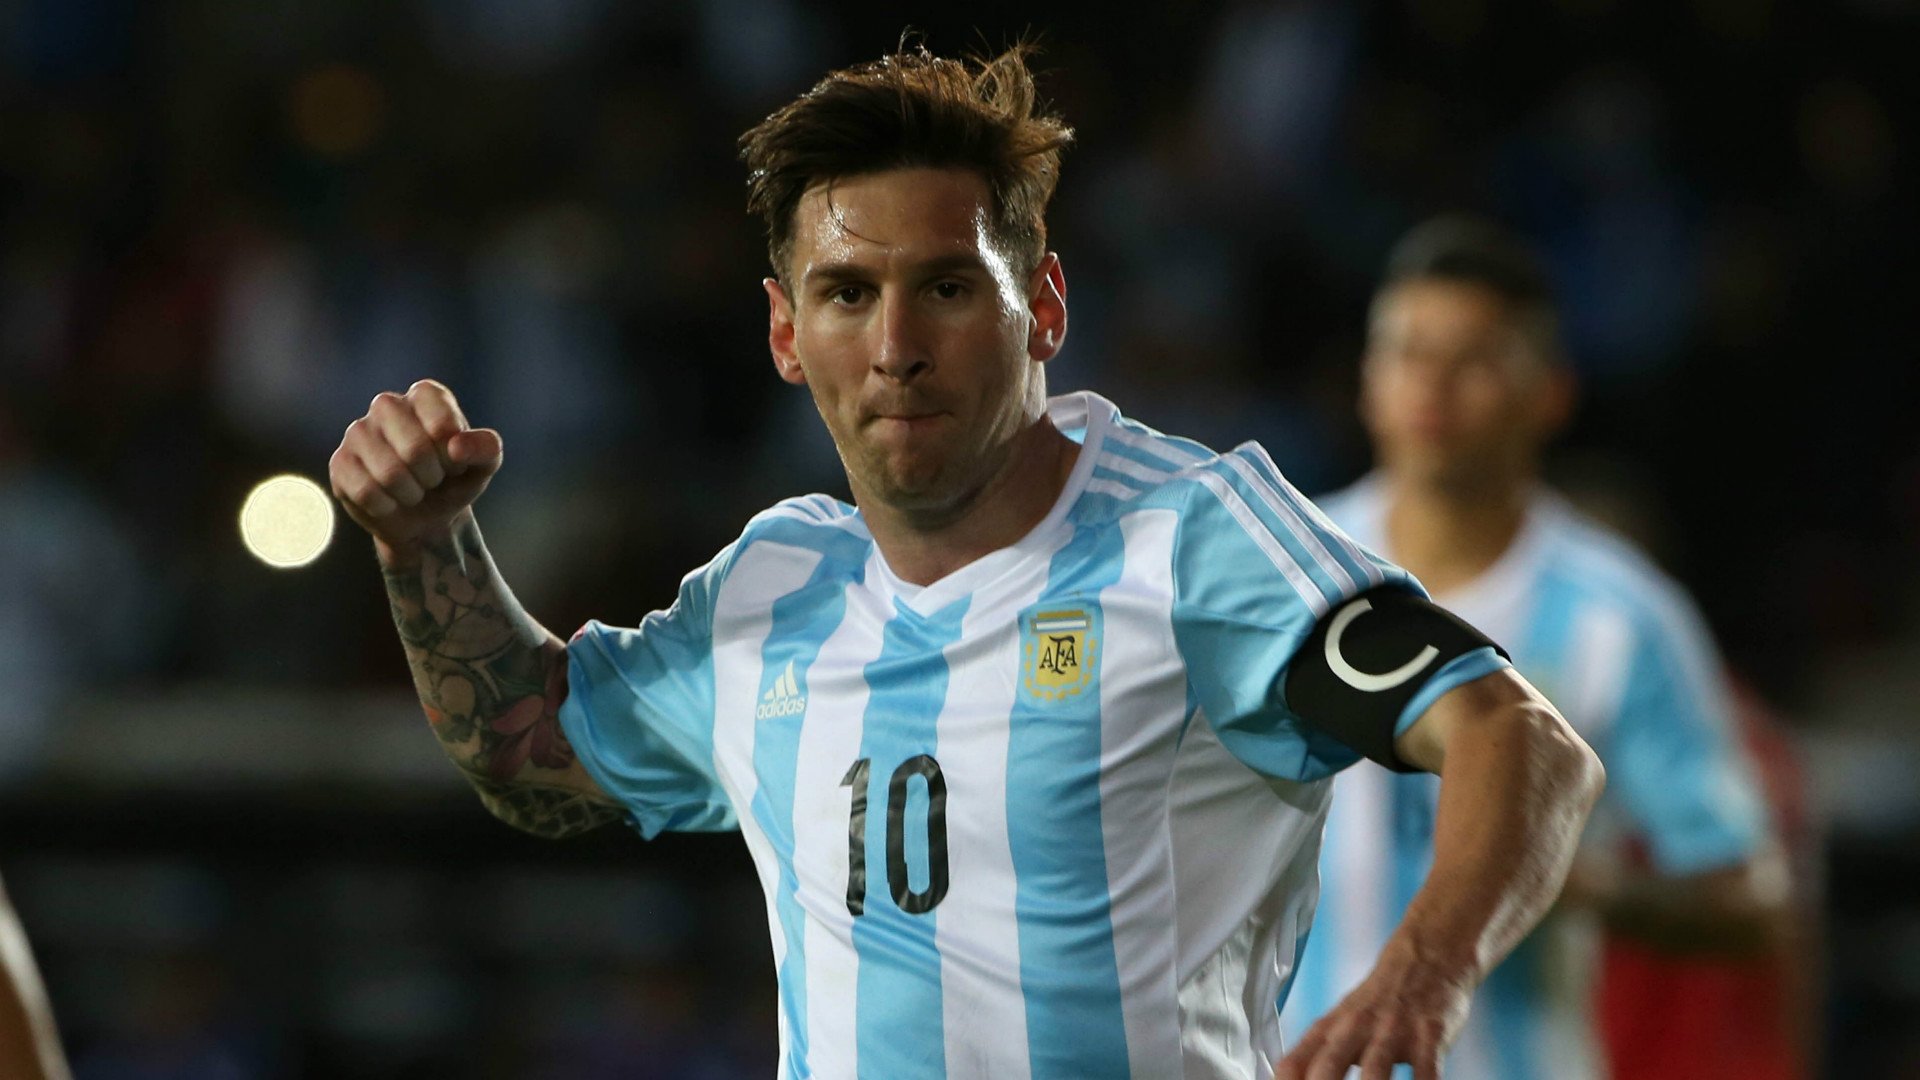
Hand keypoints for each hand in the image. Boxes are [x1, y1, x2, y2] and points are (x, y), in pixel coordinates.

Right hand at [329, 380, 501, 561]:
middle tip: (432, 479)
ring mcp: (358, 431)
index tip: (455, 462)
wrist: (426, 516)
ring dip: (410, 494)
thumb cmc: (455, 481)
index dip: (454, 455)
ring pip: (389, 473)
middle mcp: (387, 405)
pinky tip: (389, 500)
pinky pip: (365, 491)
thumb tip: (456, 446)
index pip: (442, 423)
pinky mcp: (340, 462)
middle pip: (415, 449)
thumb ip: (486, 448)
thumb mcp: (484, 465)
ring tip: (412, 489)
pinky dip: (386, 506)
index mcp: (426, 395)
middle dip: (432, 476)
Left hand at [1275, 936, 1473, 1079]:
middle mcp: (1355, 1027)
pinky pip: (1427, 1070)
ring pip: (1375, 1069)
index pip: (1293, 1063)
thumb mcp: (1341, 1022)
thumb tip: (1290, 1078)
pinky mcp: (1430, 1033)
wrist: (1426, 957)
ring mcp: (1393, 1029)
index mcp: (1329, 1029)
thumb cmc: (1378, 1000)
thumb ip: (1317, 1055)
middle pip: (1327, 1066)